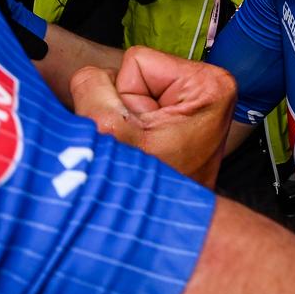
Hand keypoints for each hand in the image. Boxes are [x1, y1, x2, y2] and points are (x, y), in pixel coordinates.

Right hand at [71, 47, 235, 186]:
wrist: (162, 232)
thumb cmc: (151, 195)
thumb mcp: (109, 130)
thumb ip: (91, 85)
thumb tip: (86, 77)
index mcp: (208, 85)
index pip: (136, 61)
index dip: (125, 96)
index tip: (142, 130)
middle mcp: (208, 91)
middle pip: (133, 75)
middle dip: (125, 110)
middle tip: (141, 144)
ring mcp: (193, 106)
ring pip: (130, 93)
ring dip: (127, 123)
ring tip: (143, 150)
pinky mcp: (179, 119)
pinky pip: (135, 110)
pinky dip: (131, 131)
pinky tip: (145, 152)